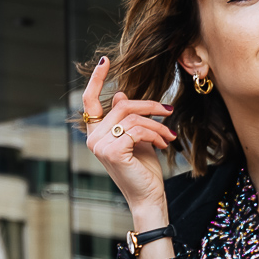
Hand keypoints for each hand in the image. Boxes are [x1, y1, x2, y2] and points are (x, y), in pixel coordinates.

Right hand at [82, 56, 175, 215]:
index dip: (96, 80)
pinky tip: (164, 143)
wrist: (148, 197)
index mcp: (96, 134)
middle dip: (149, 106)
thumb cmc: (144, 171)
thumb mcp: (137, 139)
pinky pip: (137, 129)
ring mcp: (100, 145)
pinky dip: (155, 134)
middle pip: (122, 106)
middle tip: (168, 111)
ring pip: (132, 118)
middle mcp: (93, 139)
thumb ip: (128, 118)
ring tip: (169, 136)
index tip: (104, 61)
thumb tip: (121, 95)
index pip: (90, 101)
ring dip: (156, 124)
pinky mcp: (112, 151)